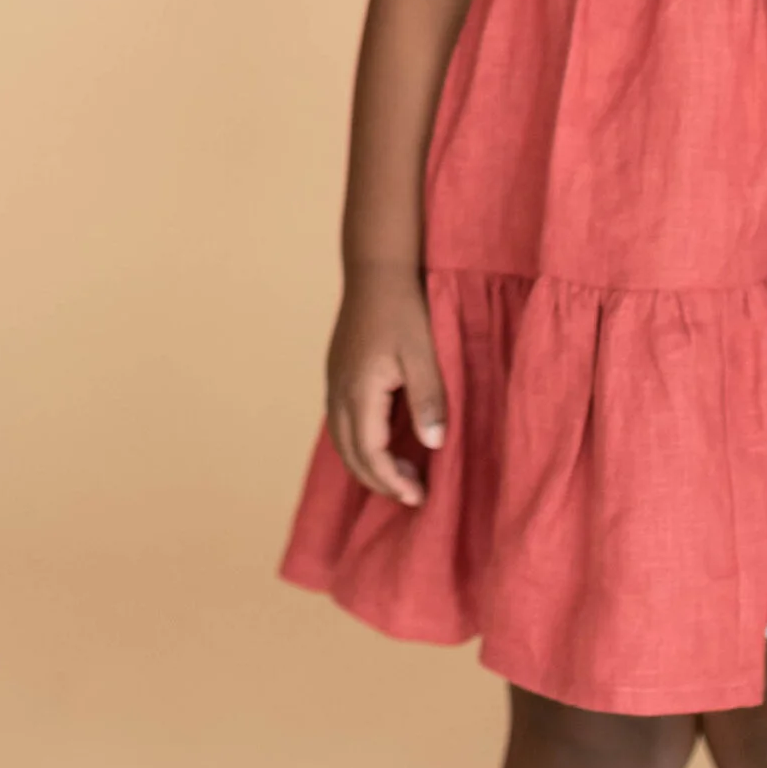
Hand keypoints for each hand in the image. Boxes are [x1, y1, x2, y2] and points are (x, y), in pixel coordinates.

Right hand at [326, 267, 448, 505]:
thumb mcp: (424, 354)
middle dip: (379, 481)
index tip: (419, 496)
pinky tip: (383, 443)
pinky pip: (341, 424)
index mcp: (359, 391)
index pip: (369, 454)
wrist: (375, 271)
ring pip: (341, 441)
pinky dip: (359, 444)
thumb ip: (428, 400)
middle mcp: (338, 393)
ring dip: (367, 465)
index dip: (392, 481)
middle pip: (350, 455)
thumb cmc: (404, 309)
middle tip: (413, 493)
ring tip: (400, 475)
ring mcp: (333, 384)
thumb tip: (433, 445)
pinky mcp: (337, 375)